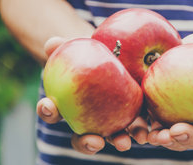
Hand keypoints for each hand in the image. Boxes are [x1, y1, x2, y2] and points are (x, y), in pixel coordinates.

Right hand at [37, 37, 148, 154]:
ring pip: (110, 138)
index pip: (52, 111)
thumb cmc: (90, 54)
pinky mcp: (132, 118)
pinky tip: (145, 135)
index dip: (48, 111)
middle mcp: (87, 120)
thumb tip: (52, 43)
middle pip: (82, 137)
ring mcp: (110, 122)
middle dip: (87, 143)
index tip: (50, 105)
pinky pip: (134, 129)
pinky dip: (139, 132)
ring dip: (116, 141)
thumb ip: (63, 46)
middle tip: (94, 140)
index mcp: (66, 105)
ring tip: (123, 143)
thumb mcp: (77, 48)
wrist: (116, 54)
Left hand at [147, 32, 192, 151]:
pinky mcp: (160, 122)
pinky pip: (154, 132)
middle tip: (177, 130)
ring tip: (156, 135)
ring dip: (167, 141)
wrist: (179, 53)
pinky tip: (139, 132)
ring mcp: (182, 125)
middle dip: (191, 139)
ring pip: (178, 141)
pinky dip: (146, 134)